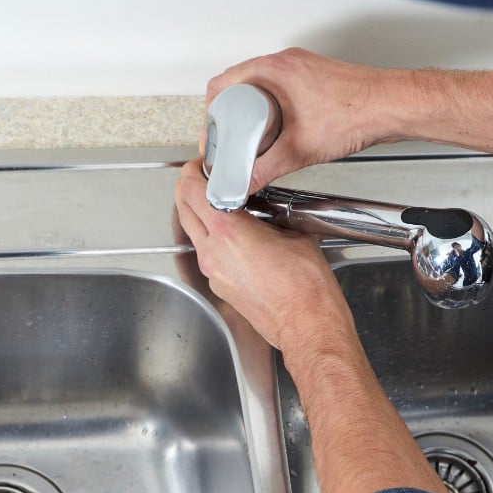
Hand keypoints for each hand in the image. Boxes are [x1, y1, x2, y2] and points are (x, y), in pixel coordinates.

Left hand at [174, 160, 356, 357]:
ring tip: (225, 208)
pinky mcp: (220, 287)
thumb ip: (272, 215)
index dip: (193, 173)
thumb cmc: (306, 288)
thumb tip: (266, 209)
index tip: (203, 167)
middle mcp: (214, 252)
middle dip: (190, 190)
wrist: (308, 326)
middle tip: (205, 180)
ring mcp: (214, 272)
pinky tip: (238, 239)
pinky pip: (209, 255)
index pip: (192, 191)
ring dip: (202, 216)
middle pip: (184, 210)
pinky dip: (215, 241)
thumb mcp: (294, 234)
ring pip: (195, 234)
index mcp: (229, 232)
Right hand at [204, 49, 410, 192]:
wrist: (391, 107)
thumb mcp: (299, 149)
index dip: (210, 114)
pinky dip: (272, 108)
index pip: (221, 85)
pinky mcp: (315, 77)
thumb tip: (244, 185)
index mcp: (273, 70)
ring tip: (252, 138)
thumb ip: (266, 170)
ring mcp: (301, 68)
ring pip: (260, 87)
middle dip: (229, 115)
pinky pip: (281, 89)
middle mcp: (285, 62)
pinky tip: (279, 129)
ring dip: (251, 111)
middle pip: (238, 85)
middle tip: (229, 140)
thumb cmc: (357, 114)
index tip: (212, 137)